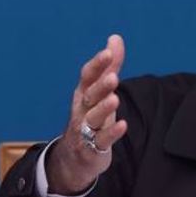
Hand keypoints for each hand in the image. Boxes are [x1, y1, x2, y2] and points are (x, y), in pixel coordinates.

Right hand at [46, 34, 128, 194]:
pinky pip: (101, 141)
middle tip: (113, 76)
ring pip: (92, 118)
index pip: (87, 76)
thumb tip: (115, 38)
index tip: (108, 53)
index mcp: (83, 94)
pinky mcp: (92, 149)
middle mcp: (82, 110)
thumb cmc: (89, 118)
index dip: (97, 65)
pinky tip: (122, 125)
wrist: (73, 158)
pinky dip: (111, 133)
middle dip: (100, 86)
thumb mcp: (99, 91)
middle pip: (89, 96)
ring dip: (103, 108)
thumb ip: (110, 66)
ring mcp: (85, 130)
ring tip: (115, 98)